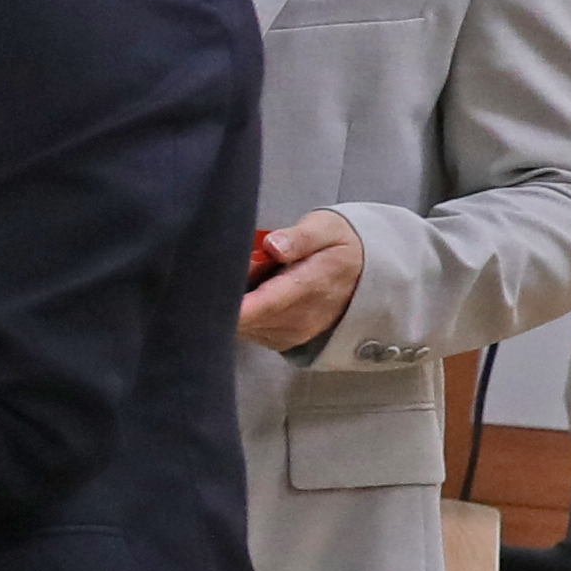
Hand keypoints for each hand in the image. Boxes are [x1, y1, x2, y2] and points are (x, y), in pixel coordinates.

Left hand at [238, 215, 367, 355]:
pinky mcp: (282, 341)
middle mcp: (299, 318)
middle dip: (228, 295)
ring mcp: (290, 334)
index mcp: (309, 286)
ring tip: (254, 278)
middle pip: (243, 317)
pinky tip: (256, 294)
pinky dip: (245, 314)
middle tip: (239, 267)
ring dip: (237, 304)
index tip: (205, 295)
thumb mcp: (326, 229)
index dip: (231, 307)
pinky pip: (250, 331)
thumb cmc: (339, 247)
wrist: (365, 276)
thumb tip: (273, 246)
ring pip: (243, 325)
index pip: (261, 304)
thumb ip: (300, 238)